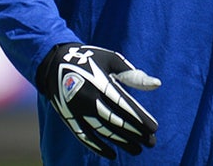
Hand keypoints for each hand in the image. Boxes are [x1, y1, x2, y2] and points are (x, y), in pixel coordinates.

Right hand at [37, 43, 160, 158]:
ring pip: (102, 131)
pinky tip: (112, 154)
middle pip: (115, 121)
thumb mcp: (111, 60)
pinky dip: (97, 147)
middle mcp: (88, 98)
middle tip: (152, 142)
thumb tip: (157, 84)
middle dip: (135, 133)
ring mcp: (77, 110)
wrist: (54, 62)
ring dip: (121, 142)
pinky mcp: (69, 118)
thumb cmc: (91, 58)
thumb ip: (133, 75)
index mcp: (100, 82)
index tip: (154, 128)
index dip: (140, 118)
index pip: (125, 105)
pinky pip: (83, 136)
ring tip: (138, 150)